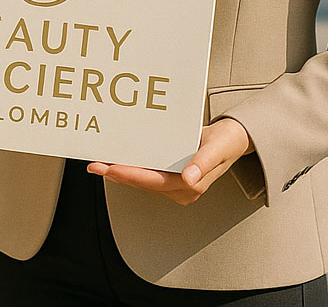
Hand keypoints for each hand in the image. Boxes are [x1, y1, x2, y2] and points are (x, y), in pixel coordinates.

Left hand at [86, 118, 251, 205]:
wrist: (233, 138)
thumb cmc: (225, 142)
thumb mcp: (217, 149)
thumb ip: (203, 163)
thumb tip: (189, 180)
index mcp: (192, 185)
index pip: (154, 182)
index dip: (131, 176)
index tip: (111, 169)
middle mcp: (181, 188)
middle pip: (143, 182)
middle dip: (117, 175)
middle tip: (94, 166)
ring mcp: (176, 183)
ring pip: (142, 179)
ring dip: (120, 172)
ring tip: (98, 164)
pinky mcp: (172, 174)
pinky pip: (147, 173)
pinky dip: (131, 167)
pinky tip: (116, 160)